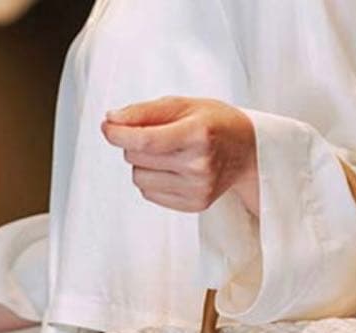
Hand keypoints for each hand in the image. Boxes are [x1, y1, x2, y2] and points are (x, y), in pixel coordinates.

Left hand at [101, 97, 258, 214]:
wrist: (248, 151)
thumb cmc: (214, 123)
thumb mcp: (184, 105)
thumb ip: (144, 111)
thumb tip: (110, 121)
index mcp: (198, 134)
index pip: (144, 140)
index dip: (118, 134)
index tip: (107, 127)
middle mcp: (199, 165)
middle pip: (137, 157)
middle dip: (134, 143)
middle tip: (154, 134)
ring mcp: (197, 188)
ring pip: (138, 178)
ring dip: (142, 164)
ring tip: (166, 153)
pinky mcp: (194, 204)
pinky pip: (149, 194)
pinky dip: (152, 179)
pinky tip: (172, 169)